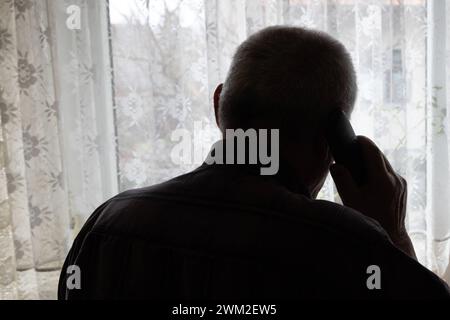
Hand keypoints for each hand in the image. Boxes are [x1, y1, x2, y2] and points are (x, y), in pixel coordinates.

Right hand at [329, 136, 416, 258]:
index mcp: (382, 180)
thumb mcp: (351, 200)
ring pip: (386, 164)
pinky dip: (379, 170)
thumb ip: (343, 180)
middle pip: (380, 156)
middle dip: (367, 150)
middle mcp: (395, 179)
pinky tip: (369, 177)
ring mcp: (401, 183)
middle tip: (354, 148)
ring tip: (360, 163)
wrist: (390, 236)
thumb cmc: (368, 219)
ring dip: (374, 160)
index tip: (356, 138)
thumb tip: (335, 165)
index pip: (373, 152)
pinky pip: (390, 173)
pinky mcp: (402, 188)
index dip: (364, 142)